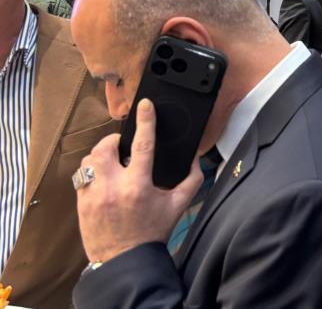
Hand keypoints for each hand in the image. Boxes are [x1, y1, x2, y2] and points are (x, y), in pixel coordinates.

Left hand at [76, 99, 203, 262]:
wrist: (123, 261)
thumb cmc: (151, 234)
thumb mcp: (177, 207)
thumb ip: (191, 181)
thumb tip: (196, 161)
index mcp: (138, 187)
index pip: (142, 145)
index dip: (145, 121)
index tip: (145, 105)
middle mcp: (113, 188)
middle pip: (105, 148)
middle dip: (113, 141)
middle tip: (122, 146)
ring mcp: (93, 196)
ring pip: (89, 161)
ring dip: (100, 157)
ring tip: (111, 162)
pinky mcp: (81, 204)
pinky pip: (81, 177)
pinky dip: (92, 173)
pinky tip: (102, 179)